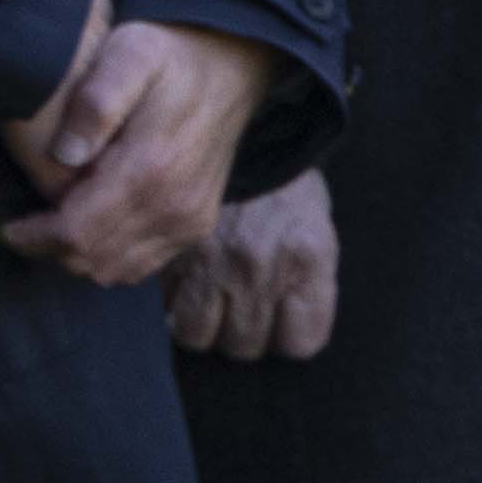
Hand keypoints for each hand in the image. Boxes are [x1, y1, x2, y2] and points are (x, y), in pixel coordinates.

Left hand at [0, 12, 274, 288]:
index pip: (76, 232)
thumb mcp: (128, 55)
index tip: (0, 224)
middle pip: (90, 259)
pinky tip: (86, 226)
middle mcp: (174, 207)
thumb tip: (64, 154)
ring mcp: (188, 222)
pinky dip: (106, 257)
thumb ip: (96, 102)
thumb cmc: (168, 59)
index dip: (29, 236)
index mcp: (150, 169)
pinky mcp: (194, 227)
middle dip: (44, 247)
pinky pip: (141, 266)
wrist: (229, 68)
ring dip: (73, 256)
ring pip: (113, 271)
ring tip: (46, 223)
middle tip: (16, 224)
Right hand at [164, 171, 345, 364]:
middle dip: (242, 335)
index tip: (281, 324)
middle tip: (241, 311)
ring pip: (198, 336)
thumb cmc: (285, 193)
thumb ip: (305, 287)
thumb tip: (281, 335)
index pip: (300, 343)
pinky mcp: (171, 251)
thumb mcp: (318, 234)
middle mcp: (259, 268)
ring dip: (201, 326)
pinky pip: (164, 304)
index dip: (289, 336)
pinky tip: (183, 283)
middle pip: (244, 347)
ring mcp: (211, 262)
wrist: (244, 135)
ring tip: (207, 305)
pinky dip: (170, 301)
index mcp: (306, 263)